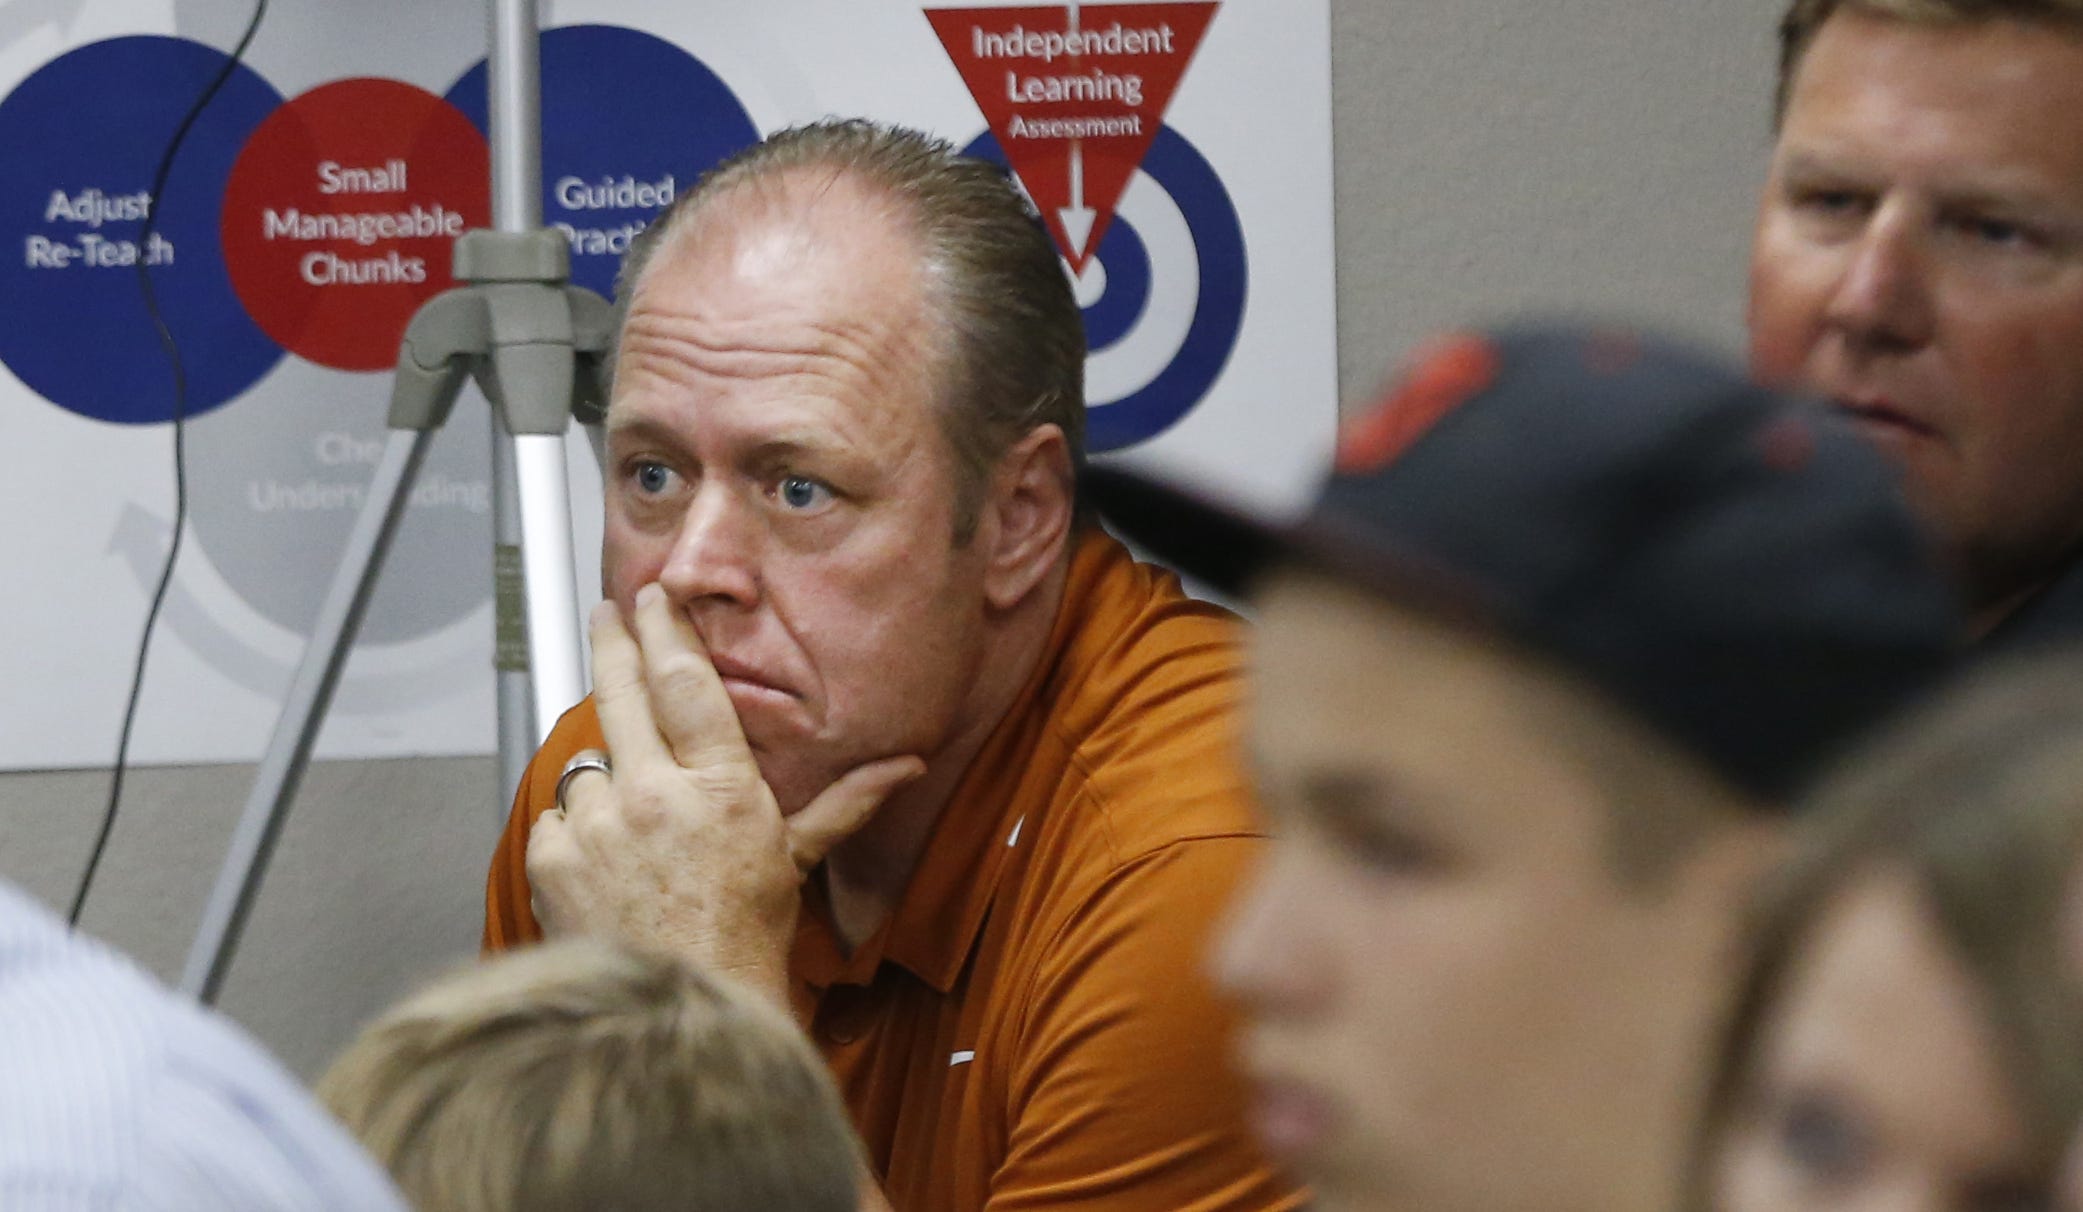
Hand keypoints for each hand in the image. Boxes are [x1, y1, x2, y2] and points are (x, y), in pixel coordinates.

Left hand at [526, 584, 923, 1003]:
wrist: (685, 1008)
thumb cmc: (745, 937)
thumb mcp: (796, 859)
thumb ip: (845, 802)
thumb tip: (907, 765)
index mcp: (721, 786)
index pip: (685, 682)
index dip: (665, 630)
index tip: (651, 598)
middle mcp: (656, 793)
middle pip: (623, 690)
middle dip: (613, 641)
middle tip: (607, 613)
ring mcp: (599, 824)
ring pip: (589, 763)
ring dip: (605, 778)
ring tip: (630, 818)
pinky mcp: (553, 858)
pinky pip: (557, 816)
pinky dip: (575, 831)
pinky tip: (605, 860)